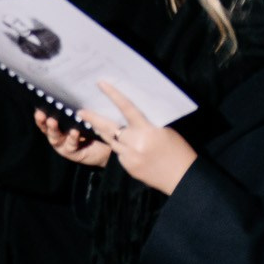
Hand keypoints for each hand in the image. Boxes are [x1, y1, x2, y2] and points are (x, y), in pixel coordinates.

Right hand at [36, 110, 113, 167]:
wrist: (107, 146)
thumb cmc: (93, 126)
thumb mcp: (82, 116)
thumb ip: (74, 108)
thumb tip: (70, 90)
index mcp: (58, 124)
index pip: (45, 118)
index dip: (40, 113)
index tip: (38, 106)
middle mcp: (57, 134)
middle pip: (46, 127)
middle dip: (42, 120)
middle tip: (42, 114)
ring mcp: (63, 144)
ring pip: (55, 137)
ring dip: (52, 129)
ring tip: (52, 121)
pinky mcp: (72, 152)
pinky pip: (71, 145)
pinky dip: (72, 138)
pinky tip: (74, 132)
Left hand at [75, 83, 196, 194]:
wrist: (183, 179)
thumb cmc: (179, 152)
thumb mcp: (165, 131)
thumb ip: (147, 124)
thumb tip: (131, 118)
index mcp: (146, 130)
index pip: (126, 108)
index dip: (113, 95)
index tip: (101, 84)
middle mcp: (134, 143)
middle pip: (108, 127)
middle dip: (92, 119)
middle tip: (80, 111)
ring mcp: (129, 157)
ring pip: (110, 141)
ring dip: (102, 132)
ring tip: (93, 124)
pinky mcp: (128, 168)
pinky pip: (119, 154)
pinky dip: (121, 148)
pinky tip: (127, 148)